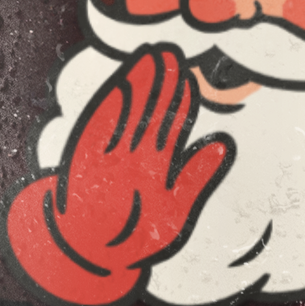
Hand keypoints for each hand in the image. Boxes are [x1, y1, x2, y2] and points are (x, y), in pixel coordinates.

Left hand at [6, 47, 231, 305]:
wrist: (82, 253)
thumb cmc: (132, 236)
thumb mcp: (174, 215)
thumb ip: (197, 178)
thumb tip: (222, 144)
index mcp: (154, 170)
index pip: (170, 124)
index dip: (179, 97)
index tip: (187, 73)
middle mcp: (128, 156)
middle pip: (147, 109)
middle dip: (159, 79)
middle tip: (169, 52)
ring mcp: (103, 151)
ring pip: (124, 109)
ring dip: (137, 81)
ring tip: (148, 57)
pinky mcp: (82, 151)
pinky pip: (100, 119)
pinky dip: (111, 98)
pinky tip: (120, 82)